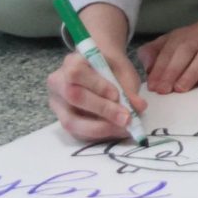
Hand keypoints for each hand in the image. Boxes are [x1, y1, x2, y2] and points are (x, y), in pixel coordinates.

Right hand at [47, 2, 146, 142]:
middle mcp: (58, 82)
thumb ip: (128, 88)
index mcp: (71, 61)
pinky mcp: (63, 120)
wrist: (100, 69)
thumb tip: (139, 107)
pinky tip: (115, 131)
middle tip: (126, 118)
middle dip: (102, 110)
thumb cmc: (110, 67)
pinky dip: (98, 135)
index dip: (97, 86)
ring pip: (71, 121)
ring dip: (100, 128)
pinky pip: (77, 133)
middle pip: (73, 97)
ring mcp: (58, 103)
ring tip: (123, 129)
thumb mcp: (122, 71)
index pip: (76, 73)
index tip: (118, 95)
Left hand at [137, 0, 197, 94]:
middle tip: (162, 90)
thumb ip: (159, 50)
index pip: (168, 50)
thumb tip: (145, 65)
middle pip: (184, 52)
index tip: (151, 85)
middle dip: (171, 71)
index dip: (158, 67)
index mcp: (184, 36)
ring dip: (190, 73)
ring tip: (180, 89)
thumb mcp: (180, 37)